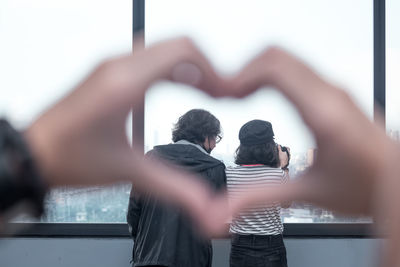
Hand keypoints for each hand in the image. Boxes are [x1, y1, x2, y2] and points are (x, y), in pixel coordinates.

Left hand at [23, 37, 229, 232]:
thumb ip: (173, 187)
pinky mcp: (109, 72)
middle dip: (205, 68)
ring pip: (164, 49)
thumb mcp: (128, 172)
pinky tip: (178, 87)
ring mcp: (112, 66)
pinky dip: (172, 68)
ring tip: (203, 91)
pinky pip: (149, 57)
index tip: (221, 93)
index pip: (182, 52)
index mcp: (125, 83)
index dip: (212, 70)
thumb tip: (204, 201)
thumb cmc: (69, 157)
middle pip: (177, 45)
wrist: (36, 153)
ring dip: (189, 67)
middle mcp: (118, 66)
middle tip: (217, 93)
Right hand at [226, 47, 398, 266]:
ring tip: (237, 94)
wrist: (396, 180)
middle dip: (242, 70)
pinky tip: (258, 93)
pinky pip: (294, 68)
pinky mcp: (332, 92)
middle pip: (275, 56)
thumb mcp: (307, 193)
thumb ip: (260, 197)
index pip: (274, 69)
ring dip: (254, 71)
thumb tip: (224, 207)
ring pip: (285, 58)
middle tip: (224, 94)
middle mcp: (330, 93)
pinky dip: (268, 75)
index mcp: (324, 114)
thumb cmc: (366, 186)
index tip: (223, 94)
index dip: (240, 76)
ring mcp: (333, 89)